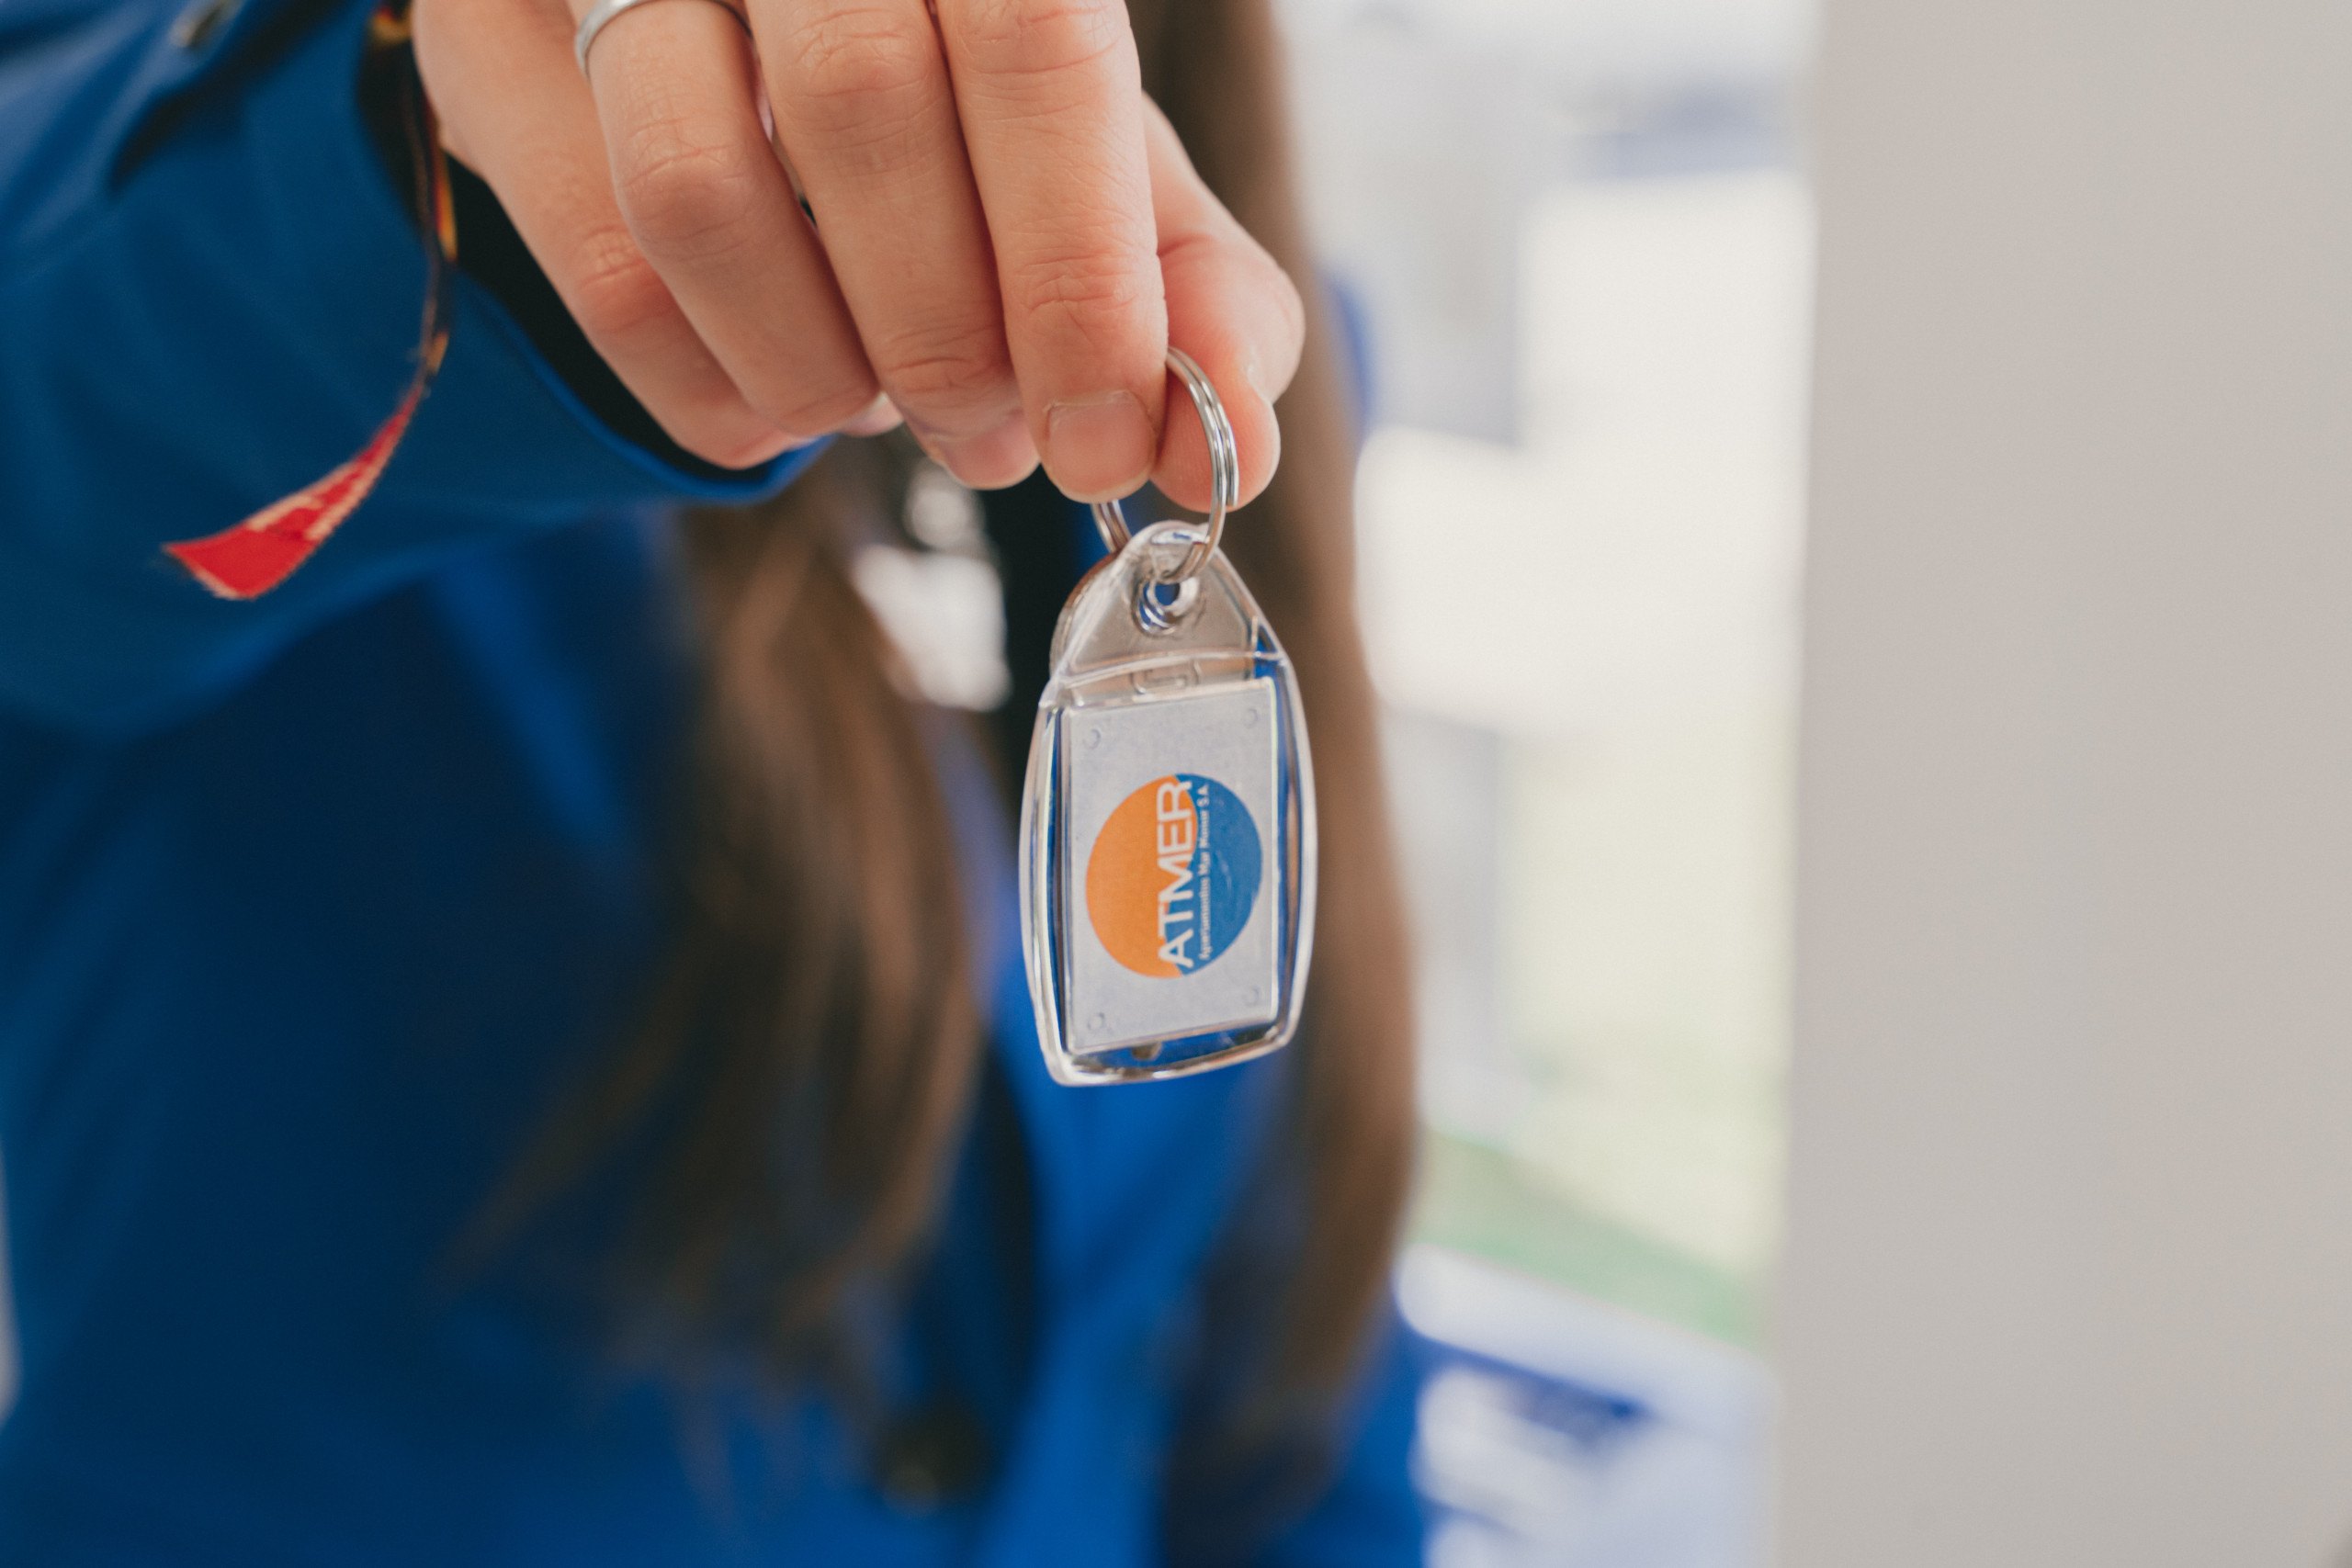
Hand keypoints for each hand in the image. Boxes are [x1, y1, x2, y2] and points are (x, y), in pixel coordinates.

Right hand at [409, 0, 1303, 506]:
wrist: (740, 25)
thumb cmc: (950, 97)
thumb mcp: (1086, 162)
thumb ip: (1178, 283)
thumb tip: (1229, 435)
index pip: (1032, 43)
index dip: (1078, 271)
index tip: (1108, 439)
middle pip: (858, 109)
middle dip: (947, 335)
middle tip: (993, 438)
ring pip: (698, 193)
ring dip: (818, 367)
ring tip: (880, 396)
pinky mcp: (482, 47)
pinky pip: (597, 270)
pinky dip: (713, 396)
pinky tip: (784, 401)